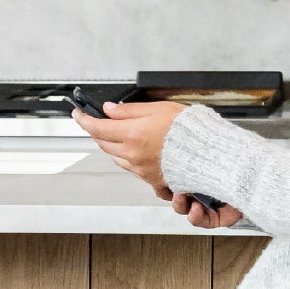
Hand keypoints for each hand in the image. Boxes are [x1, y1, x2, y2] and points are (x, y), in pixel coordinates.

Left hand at [73, 102, 243, 226]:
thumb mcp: (159, 109)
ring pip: (116, 157)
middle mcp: (133, 155)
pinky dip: (128, 157)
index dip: (83, 120)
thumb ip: (130, 110)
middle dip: (98, 131)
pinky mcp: (152, 179)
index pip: (96, 128)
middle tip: (97, 121)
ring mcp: (141, 169)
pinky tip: (138, 149)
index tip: (77, 114)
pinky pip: (131, 168)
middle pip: (103, 144)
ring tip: (120, 133)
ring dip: (113, 145)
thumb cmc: (191, 130)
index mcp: (133, 134)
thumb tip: (110, 109)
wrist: (212, 155)